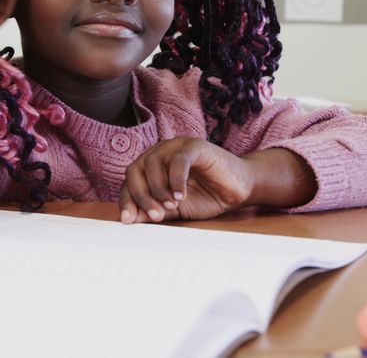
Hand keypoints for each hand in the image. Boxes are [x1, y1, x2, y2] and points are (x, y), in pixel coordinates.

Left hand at [118, 138, 255, 223]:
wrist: (238, 190)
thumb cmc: (207, 197)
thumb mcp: (175, 210)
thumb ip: (153, 211)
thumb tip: (129, 219)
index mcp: (152, 166)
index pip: (130, 181)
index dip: (127, 200)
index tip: (127, 220)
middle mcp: (160, 152)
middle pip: (135, 170)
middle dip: (141, 195)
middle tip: (154, 215)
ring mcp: (176, 146)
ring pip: (153, 162)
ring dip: (158, 188)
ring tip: (172, 205)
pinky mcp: (195, 145)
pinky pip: (178, 159)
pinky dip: (176, 179)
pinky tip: (181, 195)